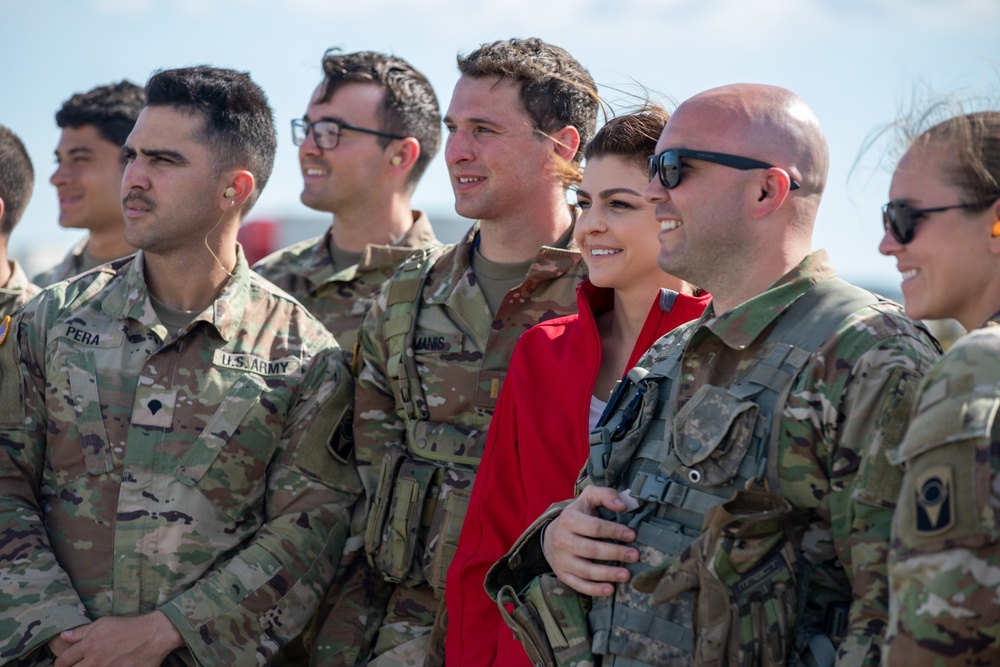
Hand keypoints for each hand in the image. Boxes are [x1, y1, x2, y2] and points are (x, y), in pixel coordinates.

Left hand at [52, 611, 184, 666]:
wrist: (154, 635)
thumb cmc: (129, 627)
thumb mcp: (104, 623)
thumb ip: (81, 631)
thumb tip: (63, 637)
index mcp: (89, 645)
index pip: (63, 661)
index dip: (60, 663)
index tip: (64, 663)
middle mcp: (95, 661)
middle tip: (78, 666)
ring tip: (95, 665)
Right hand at [542, 486, 638, 596]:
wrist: (552, 536)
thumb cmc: (578, 515)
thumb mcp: (588, 498)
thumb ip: (605, 495)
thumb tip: (623, 506)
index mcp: (569, 519)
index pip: (594, 527)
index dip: (615, 531)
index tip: (632, 535)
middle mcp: (562, 540)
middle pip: (591, 550)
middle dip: (615, 553)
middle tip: (635, 556)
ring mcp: (561, 560)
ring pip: (586, 570)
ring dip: (608, 574)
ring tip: (627, 574)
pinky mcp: (562, 575)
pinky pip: (579, 585)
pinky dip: (595, 589)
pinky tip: (610, 589)